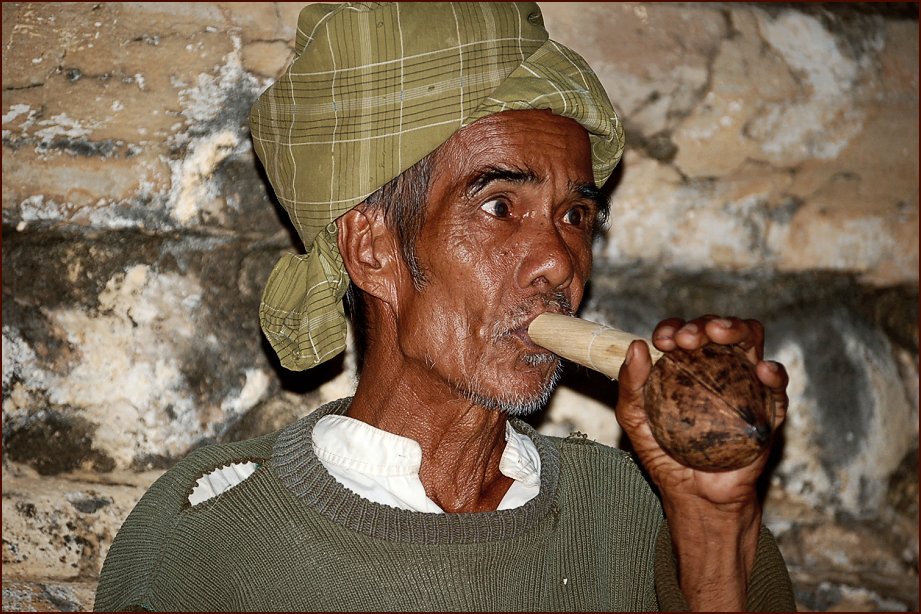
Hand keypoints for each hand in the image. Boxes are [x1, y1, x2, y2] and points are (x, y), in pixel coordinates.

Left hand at [614, 314, 787, 507]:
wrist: (694, 495)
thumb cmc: (664, 454)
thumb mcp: (635, 421)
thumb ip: (631, 385)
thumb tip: (635, 346)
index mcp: (687, 364)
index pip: (684, 332)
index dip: (674, 327)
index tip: (663, 341)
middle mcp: (719, 367)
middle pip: (720, 329)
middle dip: (704, 323)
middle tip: (687, 339)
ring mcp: (746, 385)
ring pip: (752, 342)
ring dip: (737, 330)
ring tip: (719, 334)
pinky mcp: (768, 410)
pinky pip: (777, 387)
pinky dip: (773, 373)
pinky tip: (761, 369)